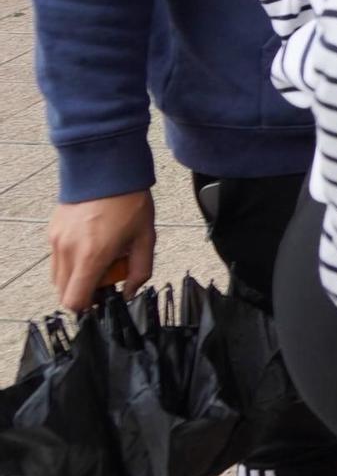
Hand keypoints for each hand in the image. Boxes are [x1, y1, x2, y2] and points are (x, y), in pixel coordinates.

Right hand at [49, 190, 155, 311]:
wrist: (107, 169)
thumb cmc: (129, 201)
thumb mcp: (146, 238)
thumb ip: (140, 271)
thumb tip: (129, 293)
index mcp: (91, 256)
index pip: (75, 301)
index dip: (89, 306)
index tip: (104, 298)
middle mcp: (68, 251)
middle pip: (64, 292)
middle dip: (84, 291)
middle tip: (106, 275)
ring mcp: (56, 240)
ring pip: (58, 276)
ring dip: (76, 276)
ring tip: (100, 256)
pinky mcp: (52, 231)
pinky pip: (56, 258)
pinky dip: (70, 260)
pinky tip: (91, 243)